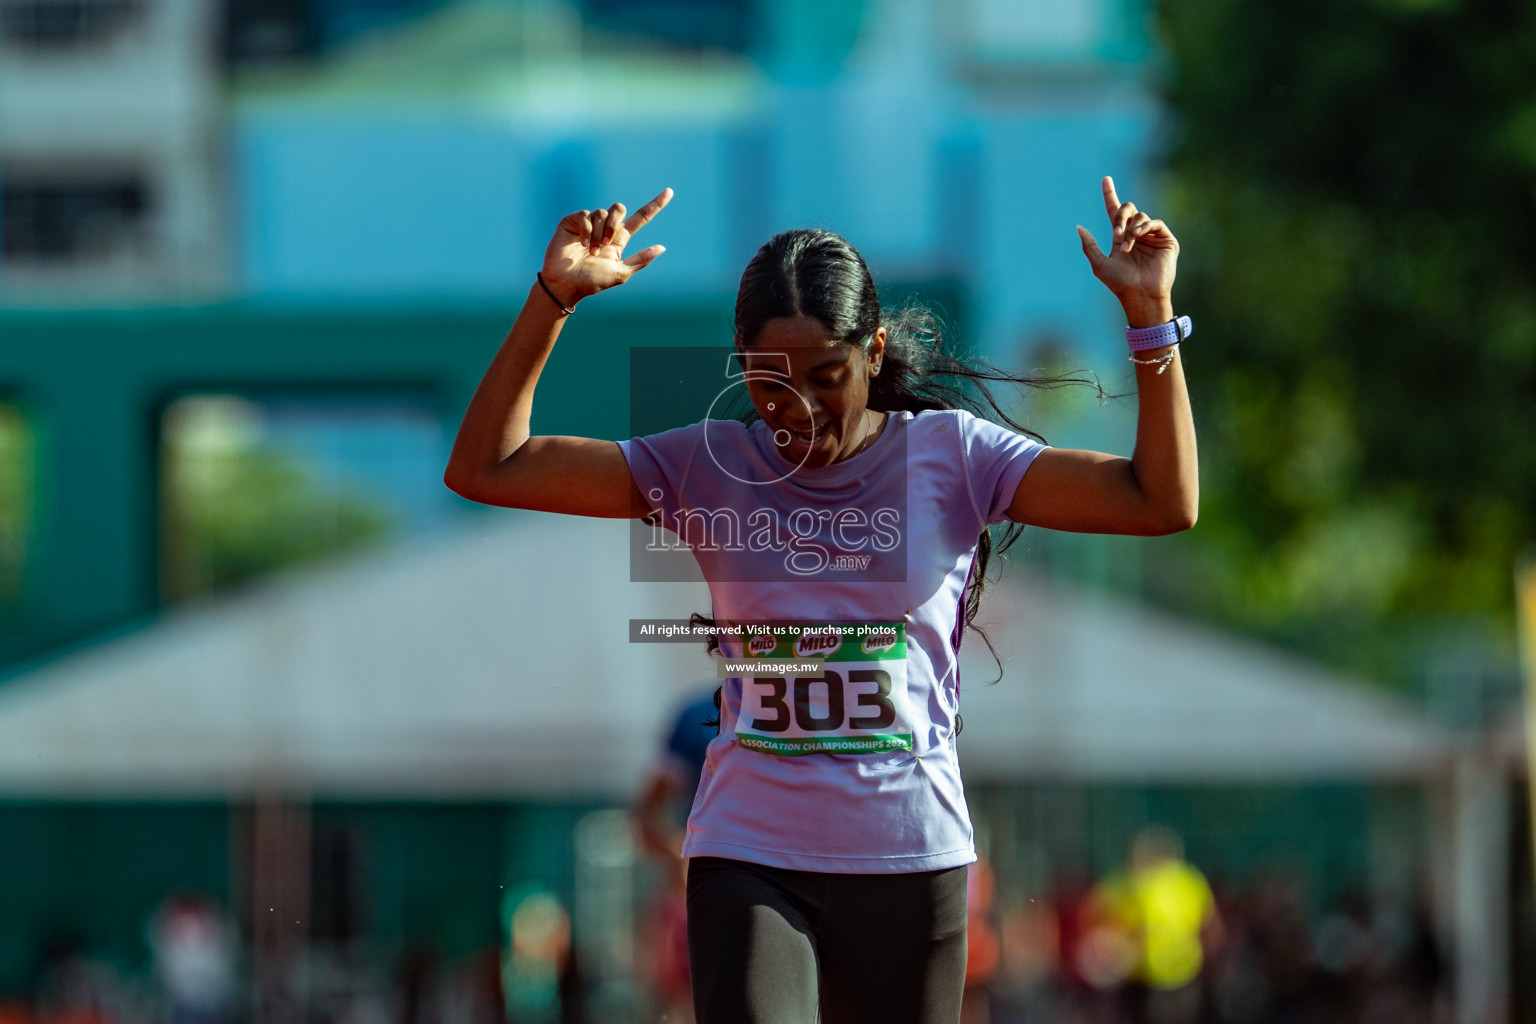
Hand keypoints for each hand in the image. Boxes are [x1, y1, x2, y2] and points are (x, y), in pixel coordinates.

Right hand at [541, 188, 671, 304]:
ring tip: (589, 251)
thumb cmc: (592, 282)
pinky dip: (586, 230)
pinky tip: (580, 244)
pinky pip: (585, 214)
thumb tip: (663, 247)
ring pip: (601, 213)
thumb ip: (641, 259)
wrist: (565, 284)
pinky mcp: (573, 221)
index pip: (641, 218)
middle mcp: (605, 228)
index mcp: (619, 239)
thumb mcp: (620, 273)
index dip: (655, 205)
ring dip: (598, 233)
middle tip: (606, 244)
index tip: (670, 192)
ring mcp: (589, 223)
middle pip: (619, 208)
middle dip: (614, 224)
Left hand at [1076, 177, 1178, 323]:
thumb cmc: (1120, 284)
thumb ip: (1089, 246)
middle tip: (1115, 232)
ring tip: (1127, 247)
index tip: (1105, 179)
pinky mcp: (1166, 240)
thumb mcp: (1099, 265)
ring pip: (1140, 216)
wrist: (1140, 295)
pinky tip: (1137, 237)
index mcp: (1120, 237)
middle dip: (1119, 215)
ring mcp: (1152, 236)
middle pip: (1127, 209)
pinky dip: (1144, 227)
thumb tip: (1078, 227)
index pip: (1114, 211)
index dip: (1110, 194)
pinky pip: (1154, 224)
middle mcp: (1136, 234)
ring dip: (1131, 229)